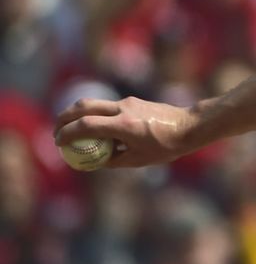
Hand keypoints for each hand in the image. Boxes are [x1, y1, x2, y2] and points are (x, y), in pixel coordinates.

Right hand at [54, 96, 198, 167]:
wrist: (190, 126)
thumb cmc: (167, 146)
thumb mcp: (138, 159)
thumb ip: (113, 160)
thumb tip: (93, 163)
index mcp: (124, 126)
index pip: (85, 125)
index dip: (67, 133)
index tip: (58, 143)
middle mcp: (123, 109)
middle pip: (83, 106)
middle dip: (64, 117)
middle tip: (57, 131)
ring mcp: (128, 102)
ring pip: (93, 102)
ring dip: (77, 113)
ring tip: (70, 128)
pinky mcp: (132, 101)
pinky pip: (106, 106)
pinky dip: (94, 114)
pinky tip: (95, 129)